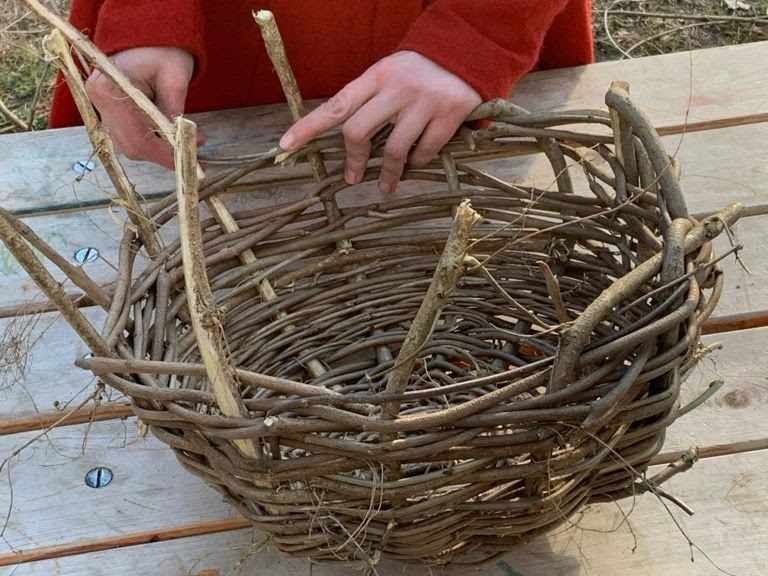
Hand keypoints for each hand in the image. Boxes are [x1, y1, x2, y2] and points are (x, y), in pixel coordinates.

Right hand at [85, 46, 201, 168]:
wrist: (147, 35)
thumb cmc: (163, 51)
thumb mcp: (175, 79)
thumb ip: (175, 114)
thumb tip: (187, 145)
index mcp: (109, 89)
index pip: (137, 136)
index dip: (164, 154)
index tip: (189, 160)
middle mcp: (98, 101)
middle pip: (131, 147)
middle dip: (163, 155)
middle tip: (192, 156)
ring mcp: (101, 107)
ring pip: (130, 146)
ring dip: (158, 150)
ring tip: (183, 143)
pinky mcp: (109, 112)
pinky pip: (130, 137)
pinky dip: (151, 142)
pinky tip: (169, 137)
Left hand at [279, 50, 481, 193]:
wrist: (467, 52)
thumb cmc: (419, 70)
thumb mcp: (389, 73)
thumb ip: (368, 99)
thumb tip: (347, 138)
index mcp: (376, 75)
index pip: (336, 104)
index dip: (308, 127)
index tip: (286, 147)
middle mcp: (397, 88)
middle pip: (359, 131)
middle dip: (353, 159)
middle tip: (352, 176)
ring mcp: (423, 102)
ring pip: (394, 149)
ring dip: (387, 173)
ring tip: (385, 186)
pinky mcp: (449, 115)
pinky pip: (425, 150)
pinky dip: (417, 162)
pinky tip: (415, 164)